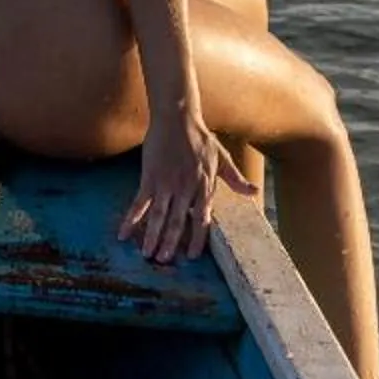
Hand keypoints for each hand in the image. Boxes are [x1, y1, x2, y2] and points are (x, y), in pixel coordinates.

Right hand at [118, 113, 252, 262]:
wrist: (177, 116)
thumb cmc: (200, 138)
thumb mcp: (222, 158)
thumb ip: (235, 179)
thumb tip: (254, 192)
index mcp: (203, 185)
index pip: (202, 218)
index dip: (197, 238)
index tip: (192, 256)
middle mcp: (185, 187)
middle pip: (177, 221)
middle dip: (170, 243)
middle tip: (164, 261)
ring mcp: (165, 182)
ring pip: (158, 215)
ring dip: (151, 236)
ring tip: (147, 254)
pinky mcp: (149, 176)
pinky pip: (139, 202)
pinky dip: (131, 218)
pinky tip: (124, 232)